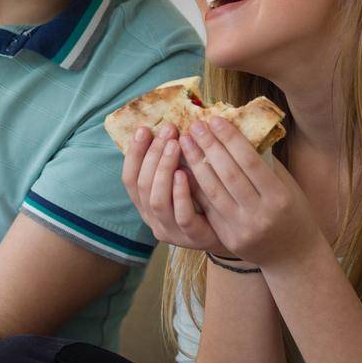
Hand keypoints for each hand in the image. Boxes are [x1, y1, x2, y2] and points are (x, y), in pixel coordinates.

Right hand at [121, 124, 234, 254]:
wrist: (232, 231)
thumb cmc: (204, 199)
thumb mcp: (184, 178)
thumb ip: (172, 161)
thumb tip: (168, 125)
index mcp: (146, 204)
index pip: (129, 178)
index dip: (134, 154)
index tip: (144, 129)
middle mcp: (153, 218)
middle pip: (142, 186)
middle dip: (153, 154)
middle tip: (168, 131)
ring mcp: (171, 230)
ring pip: (157, 200)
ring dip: (164, 169)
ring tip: (175, 145)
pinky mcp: (192, 237)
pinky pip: (181, 215)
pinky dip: (180, 193)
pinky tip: (185, 172)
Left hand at [179, 116, 322, 266]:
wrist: (294, 255)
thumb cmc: (293, 211)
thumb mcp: (287, 185)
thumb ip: (264, 163)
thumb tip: (237, 131)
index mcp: (279, 197)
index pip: (249, 161)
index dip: (230, 139)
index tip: (215, 119)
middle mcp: (260, 214)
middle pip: (228, 174)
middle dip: (209, 147)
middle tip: (195, 126)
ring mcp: (242, 229)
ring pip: (213, 191)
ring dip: (196, 164)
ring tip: (185, 142)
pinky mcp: (228, 239)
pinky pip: (207, 209)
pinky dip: (194, 187)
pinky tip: (183, 168)